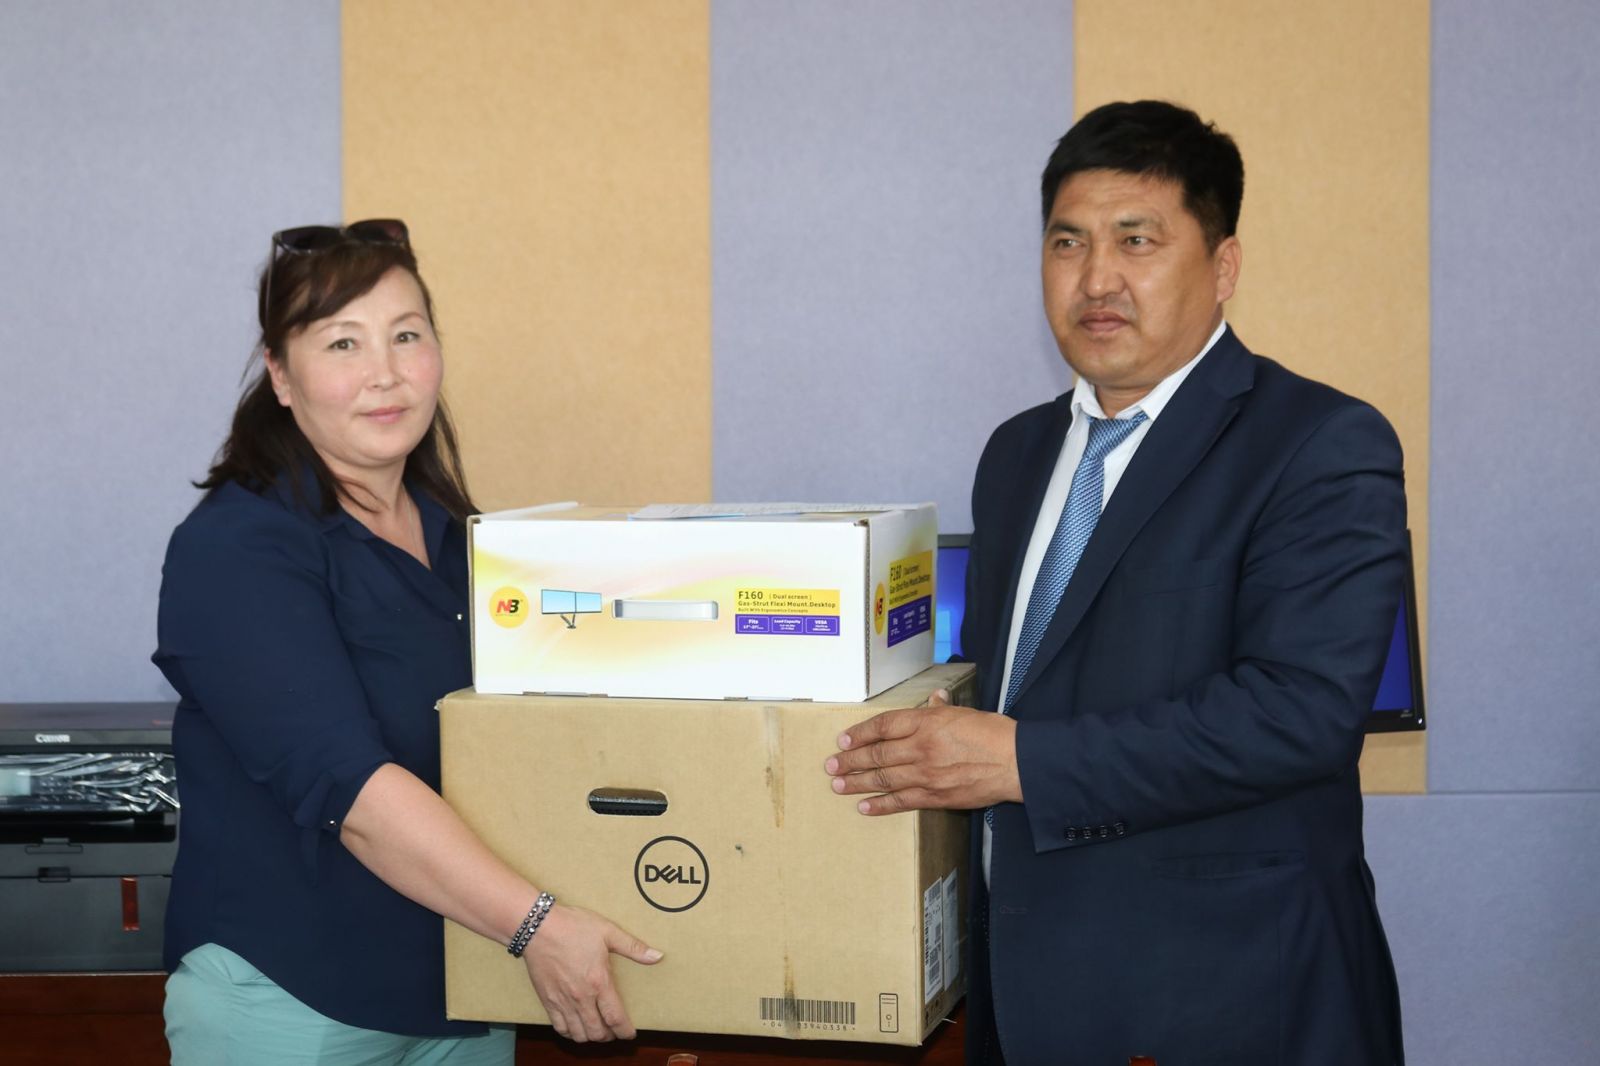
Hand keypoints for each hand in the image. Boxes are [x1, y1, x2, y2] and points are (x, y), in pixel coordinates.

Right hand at [522, 904, 661, 1041]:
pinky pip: (560, 1027)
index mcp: (599, 982)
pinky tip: (576, 1027)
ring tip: (597, 1030)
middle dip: (609, 1036)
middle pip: (598, 1032)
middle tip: (614, 1030)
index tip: (630, 1034)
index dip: (625, 1031)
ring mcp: (563, 1001)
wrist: (538, 927)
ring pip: (578, 1034)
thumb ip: (633, 947)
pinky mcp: (548, 1000)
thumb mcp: (608, 931)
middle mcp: (581, 997)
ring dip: (590, 1037)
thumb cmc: (573, 927)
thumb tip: (657, 956)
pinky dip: (570, 1033)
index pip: (615, 1018)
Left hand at [823, 689, 1020, 813]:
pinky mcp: (935, 797)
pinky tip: (863, 806)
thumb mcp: (964, 712)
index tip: (843, 739)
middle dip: (849, 760)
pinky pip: (901, 802)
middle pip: (876, 755)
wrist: (1016, 762)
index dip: (860, 734)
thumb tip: (933, 698)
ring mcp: (926, 774)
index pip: (883, 726)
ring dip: (856, 782)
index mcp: (926, 722)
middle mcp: (921, 747)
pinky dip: (880, 805)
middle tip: (830, 765)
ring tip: (837, 784)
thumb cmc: (993, 733)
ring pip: (883, 779)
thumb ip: (941, 709)